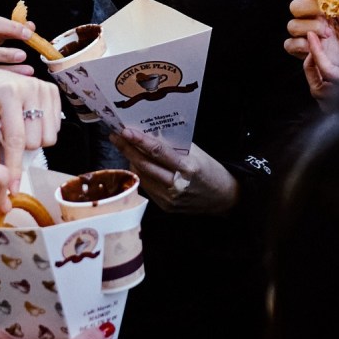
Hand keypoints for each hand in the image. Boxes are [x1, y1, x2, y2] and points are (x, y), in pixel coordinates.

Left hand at [0, 70, 61, 189]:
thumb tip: (0, 188)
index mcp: (8, 92)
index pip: (16, 139)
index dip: (14, 167)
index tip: (12, 188)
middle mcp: (31, 87)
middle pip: (34, 142)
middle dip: (19, 149)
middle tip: (4, 137)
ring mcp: (44, 88)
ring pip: (48, 138)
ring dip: (32, 141)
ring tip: (15, 129)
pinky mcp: (53, 91)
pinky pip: (55, 129)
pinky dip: (41, 132)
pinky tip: (26, 122)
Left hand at [108, 127, 236, 214]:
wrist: (223, 198)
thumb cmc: (210, 170)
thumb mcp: (197, 153)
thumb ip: (175, 146)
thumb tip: (150, 134)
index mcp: (188, 167)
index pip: (158, 152)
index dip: (140, 141)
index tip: (125, 131)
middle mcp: (177, 184)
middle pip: (145, 165)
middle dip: (127, 149)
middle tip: (115, 136)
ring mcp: (170, 198)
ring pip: (143, 176)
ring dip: (131, 160)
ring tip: (124, 146)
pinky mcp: (166, 207)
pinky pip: (147, 187)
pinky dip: (140, 173)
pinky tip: (136, 163)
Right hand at [286, 0, 338, 97]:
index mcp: (328, 5)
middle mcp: (316, 18)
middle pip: (296, 5)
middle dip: (307, 8)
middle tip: (324, 15)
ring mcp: (311, 35)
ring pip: (292, 25)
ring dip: (306, 26)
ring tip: (326, 33)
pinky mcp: (308, 52)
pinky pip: (290, 45)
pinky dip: (298, 44)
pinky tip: (314, 44)